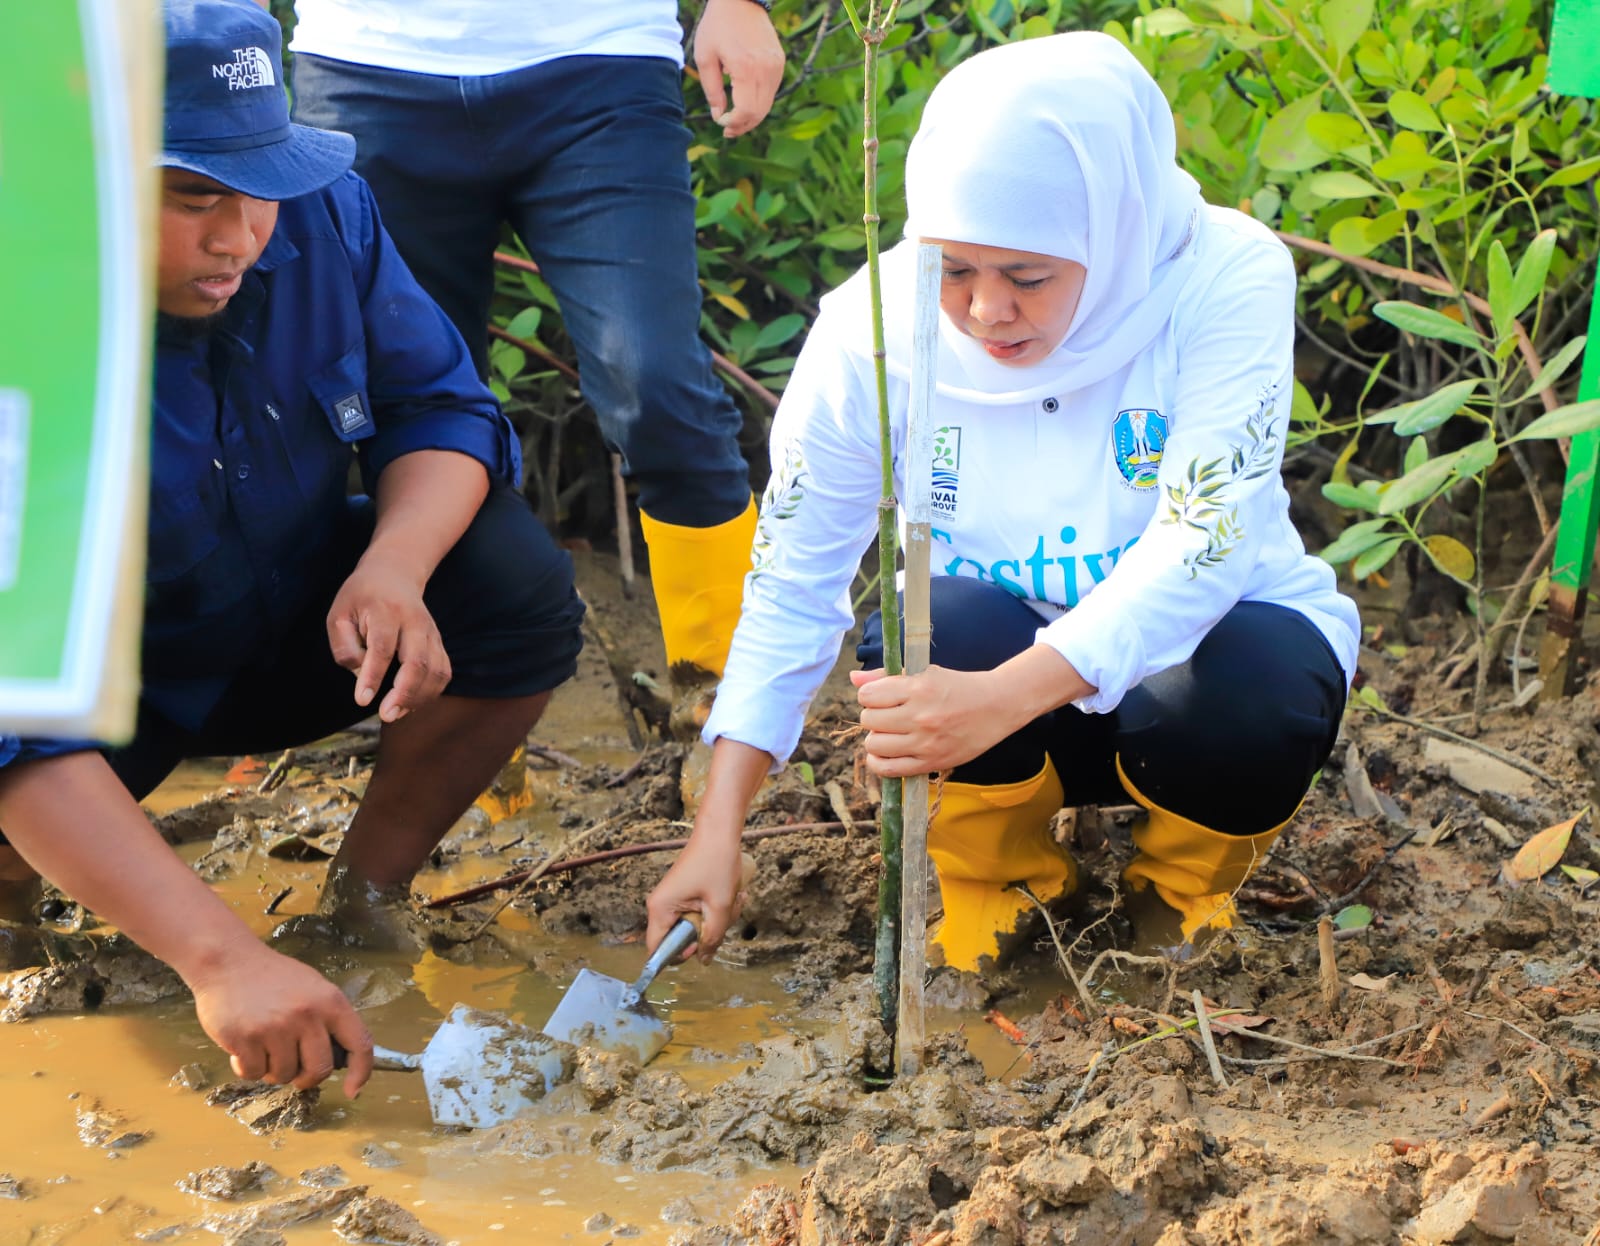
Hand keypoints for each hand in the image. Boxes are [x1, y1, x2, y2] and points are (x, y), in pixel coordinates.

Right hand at [186, 934, 373, 1096]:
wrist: (227, 962)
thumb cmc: (272, 977)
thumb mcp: (313, 988)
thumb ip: (328, 1019)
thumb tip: (341, 1057)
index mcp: (330, 1002)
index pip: (360, 1044)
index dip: (360, 1072)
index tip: (352, 1090)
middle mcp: (307, 1016)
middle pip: (319, 1070)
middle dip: (306, 1077)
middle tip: (293, 1068)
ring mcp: (276, 1028)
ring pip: (284, 1075)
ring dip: (272, 1069)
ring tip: (263, 1044)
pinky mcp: (245, 1039)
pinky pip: (253, 1073)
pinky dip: (247, 1066)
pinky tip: (243, 1046)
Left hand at [326, 552, 450, 722]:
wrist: (394, 574)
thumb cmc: (360, 598)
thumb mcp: (339, 614)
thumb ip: (344, 647)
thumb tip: (361, 675)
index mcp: (386, 611)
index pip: (383, 647)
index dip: (373, 675)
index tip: (362, 699)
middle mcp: (415, 622)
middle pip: (418, 662)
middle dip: (404, 693)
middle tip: (386, 714)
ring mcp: (431, 633)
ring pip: (436, 671)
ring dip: (419, 698)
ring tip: (395, 713)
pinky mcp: (439, 644)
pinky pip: (443, 673)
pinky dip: (430, 693)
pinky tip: (410, 704)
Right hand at [645, 832, 745, 962]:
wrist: (719, 832)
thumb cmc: (717, 863)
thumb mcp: (720, 906)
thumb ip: (712, 937)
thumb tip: (704, 960)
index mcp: (660, 908)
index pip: (657, 949)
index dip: (678, 955)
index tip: (699, 947)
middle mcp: (660, 905)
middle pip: (678, 939)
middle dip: (705, 934)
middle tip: (722, 917)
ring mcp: (672, 899)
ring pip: (692, 926)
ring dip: (714, 920)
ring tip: (730, 902)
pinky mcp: (683, 894)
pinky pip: (696, 913)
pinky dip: (714, 909)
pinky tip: (728, 897)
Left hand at [693, 0, 785, 137]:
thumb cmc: (717, 25)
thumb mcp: (705, 57)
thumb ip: (711, 90)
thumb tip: (718, 115)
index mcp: (746, 69)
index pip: (746, 112)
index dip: (733, 124)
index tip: (720, 123)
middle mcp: (766, 70)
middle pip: (759, 113)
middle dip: (743, 126)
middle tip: (727, 131)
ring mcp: (776, 66)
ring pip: (767, 105)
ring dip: (751, 117)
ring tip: (735, 120)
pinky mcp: (779, 62)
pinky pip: (771, 91)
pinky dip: (758, 102)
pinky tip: (745, 101)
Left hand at [851, 665, 1022, 776]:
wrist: (997, 707)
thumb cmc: (958, 686)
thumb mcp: (925, 673)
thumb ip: (886, 676)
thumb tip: (853, 679)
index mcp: (918, 688)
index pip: (868, 695)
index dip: (869, 694)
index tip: (880, 696)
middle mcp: (920, 716)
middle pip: (868, 720)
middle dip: (873, 715)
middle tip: (887, 714)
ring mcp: (925, 742)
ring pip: (874, 744)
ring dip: (876, 738)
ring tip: (889, 732)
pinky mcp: (931, 762)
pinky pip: (888, 769)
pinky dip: (878, 761)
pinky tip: (884, 753)